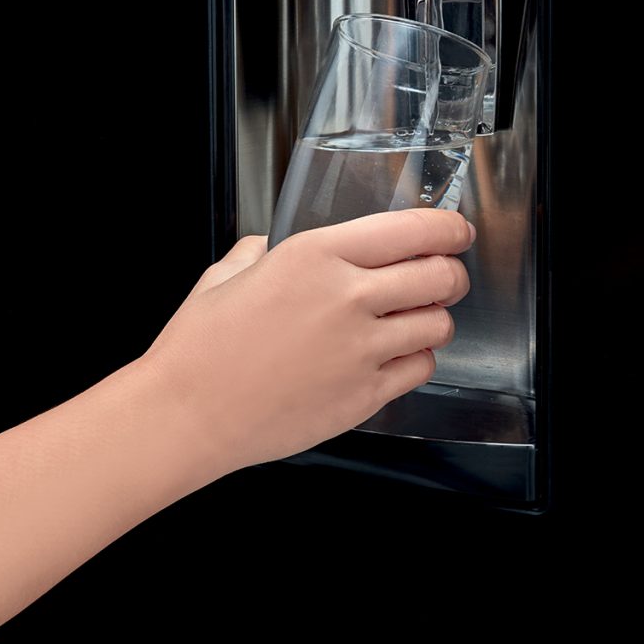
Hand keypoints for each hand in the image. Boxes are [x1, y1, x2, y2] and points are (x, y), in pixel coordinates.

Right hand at [144, 208, 474, 470]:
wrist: (186, 415)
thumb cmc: (200, 347)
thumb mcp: (227, 275)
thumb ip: (259, 251)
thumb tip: (268, 247)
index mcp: (316, 255)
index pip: (414, 230)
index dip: (449, 229)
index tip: (456, 231)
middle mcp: (348, 297)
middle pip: (440, 276)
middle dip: (451, 273)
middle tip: (446, 275)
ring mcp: (361, 350)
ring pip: (438, 324)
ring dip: (435, 317)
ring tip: (417, 318)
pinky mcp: (364, 396)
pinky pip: (420, 369)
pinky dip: (418, 358)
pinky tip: (397, 355)